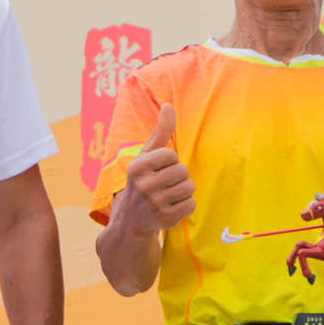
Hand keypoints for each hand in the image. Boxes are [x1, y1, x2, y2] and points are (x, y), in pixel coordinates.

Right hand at [116, 104, 193, 230]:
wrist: (132, 219)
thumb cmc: (144, 180)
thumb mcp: (147, 155)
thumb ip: (160, 131)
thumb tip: (168, 105)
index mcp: (137, 166)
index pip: (171, 155)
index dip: (169, 162)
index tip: (157, 171)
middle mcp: (143, 185)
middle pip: (183, 171)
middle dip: (178, 177)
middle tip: (163, 186)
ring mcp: (154, 204)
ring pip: (189, 187)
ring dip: (183, 191)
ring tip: (168, 196)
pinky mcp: (165, 219)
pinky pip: (191, 205)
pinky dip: (186, 206)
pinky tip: (171, 208)